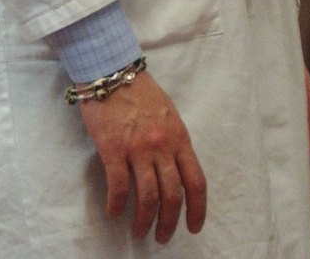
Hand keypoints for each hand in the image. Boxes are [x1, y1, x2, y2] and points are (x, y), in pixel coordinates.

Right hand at [76, 70, 206, 244]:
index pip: (196, 181)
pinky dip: (116, 204)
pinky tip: (113, 213)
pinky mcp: (113, 150)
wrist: (112, 72)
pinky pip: (118, 186)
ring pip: (147, 195)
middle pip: (173, 194)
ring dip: (144, 220)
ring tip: (140, 232)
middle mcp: (163, 146)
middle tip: (163, 237)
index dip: (198, 208)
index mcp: (180, 138)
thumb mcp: (169, 115)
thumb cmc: (141, 92)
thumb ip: (174, 142)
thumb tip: (175, 168)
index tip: (194, 227)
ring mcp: (138, 149)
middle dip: (170, 221)